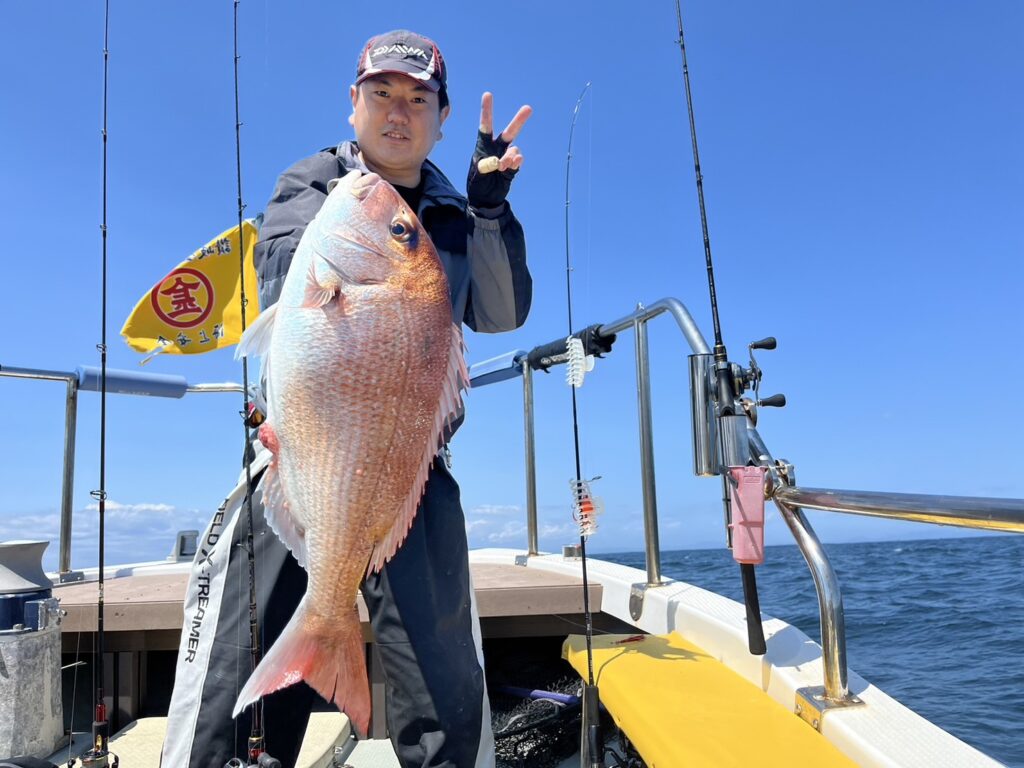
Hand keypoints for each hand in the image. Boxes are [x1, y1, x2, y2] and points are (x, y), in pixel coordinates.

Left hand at [466, 93, 531, 208]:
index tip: (488, 95)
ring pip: (514, 150)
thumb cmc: (477, 185)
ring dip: (509, 158)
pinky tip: (511, 166)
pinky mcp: (513, 168)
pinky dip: (516, 163)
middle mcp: (496, 149)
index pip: (485, 126)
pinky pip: (518, 161)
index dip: (487, 111)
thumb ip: (487, 166)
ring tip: (501, 167)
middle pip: (509, 132)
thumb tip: (503, 159)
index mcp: (483, 147)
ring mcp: (506, 158)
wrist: (485, 200)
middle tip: (528, 108)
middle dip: (518, 121)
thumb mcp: (477, 175)